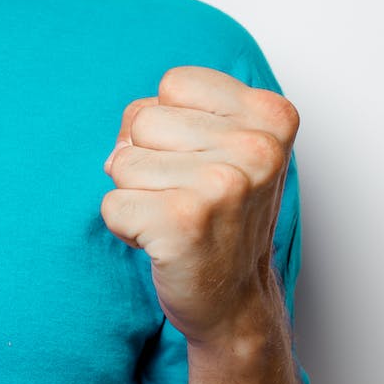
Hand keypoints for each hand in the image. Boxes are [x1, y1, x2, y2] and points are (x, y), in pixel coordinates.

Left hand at [100, 65, 298, 348]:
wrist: (237, 300)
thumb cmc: (222, 214)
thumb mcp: (218, 145)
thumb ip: (169, 113)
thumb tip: (118, 146)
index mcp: (271, 115)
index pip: (174, 83)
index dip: (171, 123)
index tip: (201, 160)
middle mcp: (257, 148)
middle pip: (143, 120)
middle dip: (148, 159)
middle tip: (186, 195)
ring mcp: (224, 186)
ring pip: (122, 161)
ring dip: (137, 194)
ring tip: (176, 217)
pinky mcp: (184, 223)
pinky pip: (112, 204)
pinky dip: (125, 227)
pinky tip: (163, 242)